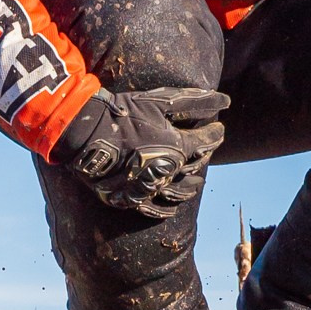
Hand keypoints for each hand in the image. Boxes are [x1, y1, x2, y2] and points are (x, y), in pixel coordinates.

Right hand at [49, 84, 226, 217]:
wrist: (86, 132)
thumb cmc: (124, 113)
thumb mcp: (160, 102)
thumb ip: (195, 102)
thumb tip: (224, 100)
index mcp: (178, 148)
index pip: (206, 141)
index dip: (215, 133)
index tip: (219, 128)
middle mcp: (168, 171)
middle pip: (194, 166)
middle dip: (204, 155)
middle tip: (207, 149)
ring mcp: (149, 187)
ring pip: (178, 191)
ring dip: (191, 187)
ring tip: (199, 183)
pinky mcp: (129, 197)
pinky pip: (152, 208)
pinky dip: (165, 210)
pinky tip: (173, 209)